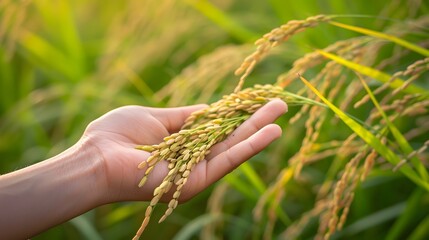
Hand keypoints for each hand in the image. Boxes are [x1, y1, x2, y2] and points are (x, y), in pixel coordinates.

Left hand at [83, 99, 286, 203]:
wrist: (97, 159)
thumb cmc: (117, 134)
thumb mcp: (157, 118)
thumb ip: (186, 117)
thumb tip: (210, 110)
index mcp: (181, 142)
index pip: (215, 126)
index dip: (235, 113)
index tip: (253, 99)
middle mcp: (192, 158)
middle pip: (230, 136)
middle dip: (254, 119)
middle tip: (279, 103)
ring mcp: (196, 171)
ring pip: (234, 148)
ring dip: (259, 130)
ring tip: (282, 112)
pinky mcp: (197, 182)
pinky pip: (228, 160)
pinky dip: (250, 146)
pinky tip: (269, 132)